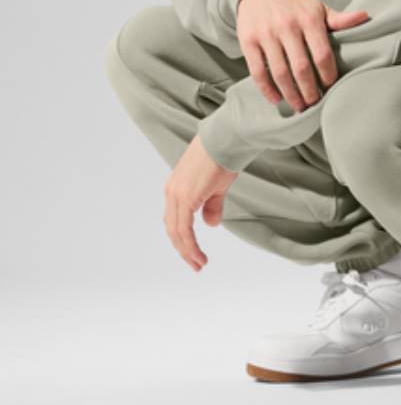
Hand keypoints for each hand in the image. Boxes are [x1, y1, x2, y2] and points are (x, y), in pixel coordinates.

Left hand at [163, 133, 237, 271]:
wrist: (224, 139)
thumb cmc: (222, 157)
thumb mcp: (216, 187)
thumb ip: (211, 206)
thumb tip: (210, 224)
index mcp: (176, 188)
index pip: (174, 221)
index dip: (183, 241)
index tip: (193, 256)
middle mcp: (172, 192)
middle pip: (172, 229)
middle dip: (183, 250)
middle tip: (196, 265)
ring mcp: (176, 193)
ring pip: (176, 231)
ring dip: (187, 250)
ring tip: (198, 264)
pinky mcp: (185, 196)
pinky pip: (184, 228)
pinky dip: (190, 243)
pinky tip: (198, 254)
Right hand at [236, 0, 368, 112]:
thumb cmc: (295, 7)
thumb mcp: (318, 9)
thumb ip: (339, 19)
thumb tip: (365, 16)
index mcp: (308, 19)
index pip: (322, 54)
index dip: (328, 75)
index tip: (331, 87)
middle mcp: (287, 26)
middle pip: (301, 68)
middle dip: (310, 91)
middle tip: (315, 103)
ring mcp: (266, 34)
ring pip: (280, 72)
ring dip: (291, 94)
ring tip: (299, 106)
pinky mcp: (248, 41)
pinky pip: (258, 71)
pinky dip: (267, 89)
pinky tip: (277, 100)